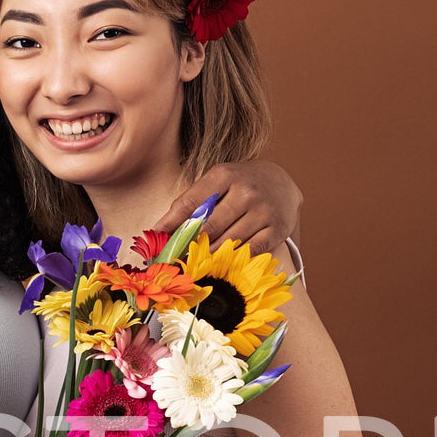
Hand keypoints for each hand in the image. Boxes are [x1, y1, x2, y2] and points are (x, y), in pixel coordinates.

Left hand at [152, 158, 301, 256]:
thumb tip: (160, 230)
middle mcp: (246, 190)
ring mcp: (264, 210)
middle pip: (209, 227)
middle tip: (176, 258)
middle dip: (191, 245)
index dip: (170, 224)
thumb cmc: (239, 185)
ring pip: (229, 242)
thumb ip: (191, 202)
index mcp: (224, 174)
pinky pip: (250, 250)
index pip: (191, 203)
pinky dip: (236, 258)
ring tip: (198, 262)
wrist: (281, 182)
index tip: (155, 239)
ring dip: (210, 255)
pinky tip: (225, 260)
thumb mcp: (216, 182)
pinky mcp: (278, 228)